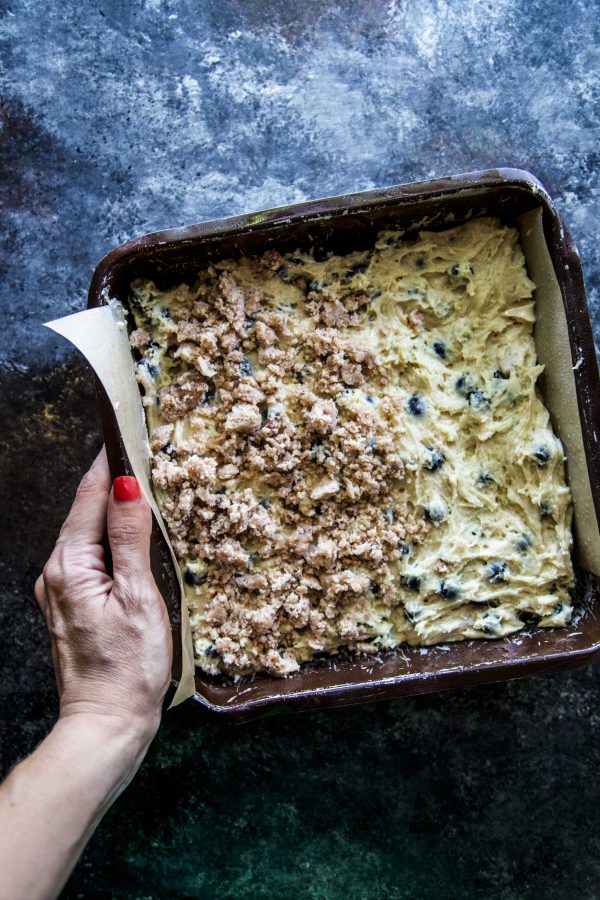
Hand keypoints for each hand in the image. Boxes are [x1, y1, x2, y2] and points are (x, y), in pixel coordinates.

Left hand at [35, 448, 171, 741]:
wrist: (106, 724)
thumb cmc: (128, 668)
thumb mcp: (138, 597)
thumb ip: (130, 537)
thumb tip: (126, 484)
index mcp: (70, 565)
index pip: (90, 495)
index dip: (110, 460)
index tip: (126, 429)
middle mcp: (56, 572)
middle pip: (86, 511)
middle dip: (114, 480)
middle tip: (145, 451)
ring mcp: (60, 589)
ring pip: (88, 533)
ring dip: (114, 508)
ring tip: (146, 486)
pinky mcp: (72, 604)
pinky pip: (91, 557)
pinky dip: (112, 539)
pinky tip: (135, 536)